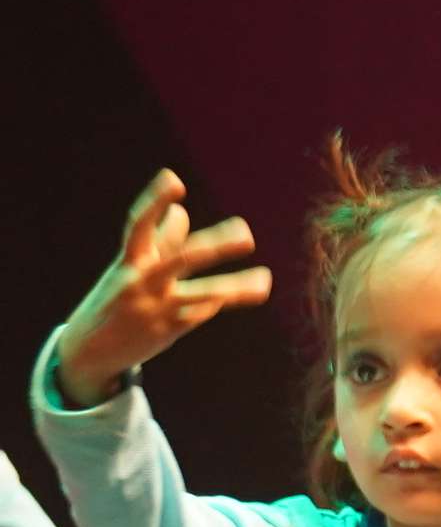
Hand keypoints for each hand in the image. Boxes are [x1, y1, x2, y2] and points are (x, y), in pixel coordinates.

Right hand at [56, 171, 274, 401]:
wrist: (91, 348)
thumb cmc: (118, 297)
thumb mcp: (133, 266)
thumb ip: (161, 240)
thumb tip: (181, 211)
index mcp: (131, 259)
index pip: (140, 223)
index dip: (154, 200)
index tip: (172, 178)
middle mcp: (142, 280)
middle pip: (183, 258)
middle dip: (215, 246)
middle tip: (246, 235)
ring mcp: (156, 307)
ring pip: (202, 294)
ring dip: (235, 286)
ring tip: (265, 280)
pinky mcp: (168, 329)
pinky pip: (202, 312)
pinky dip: (221, 301)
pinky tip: (250, 292)